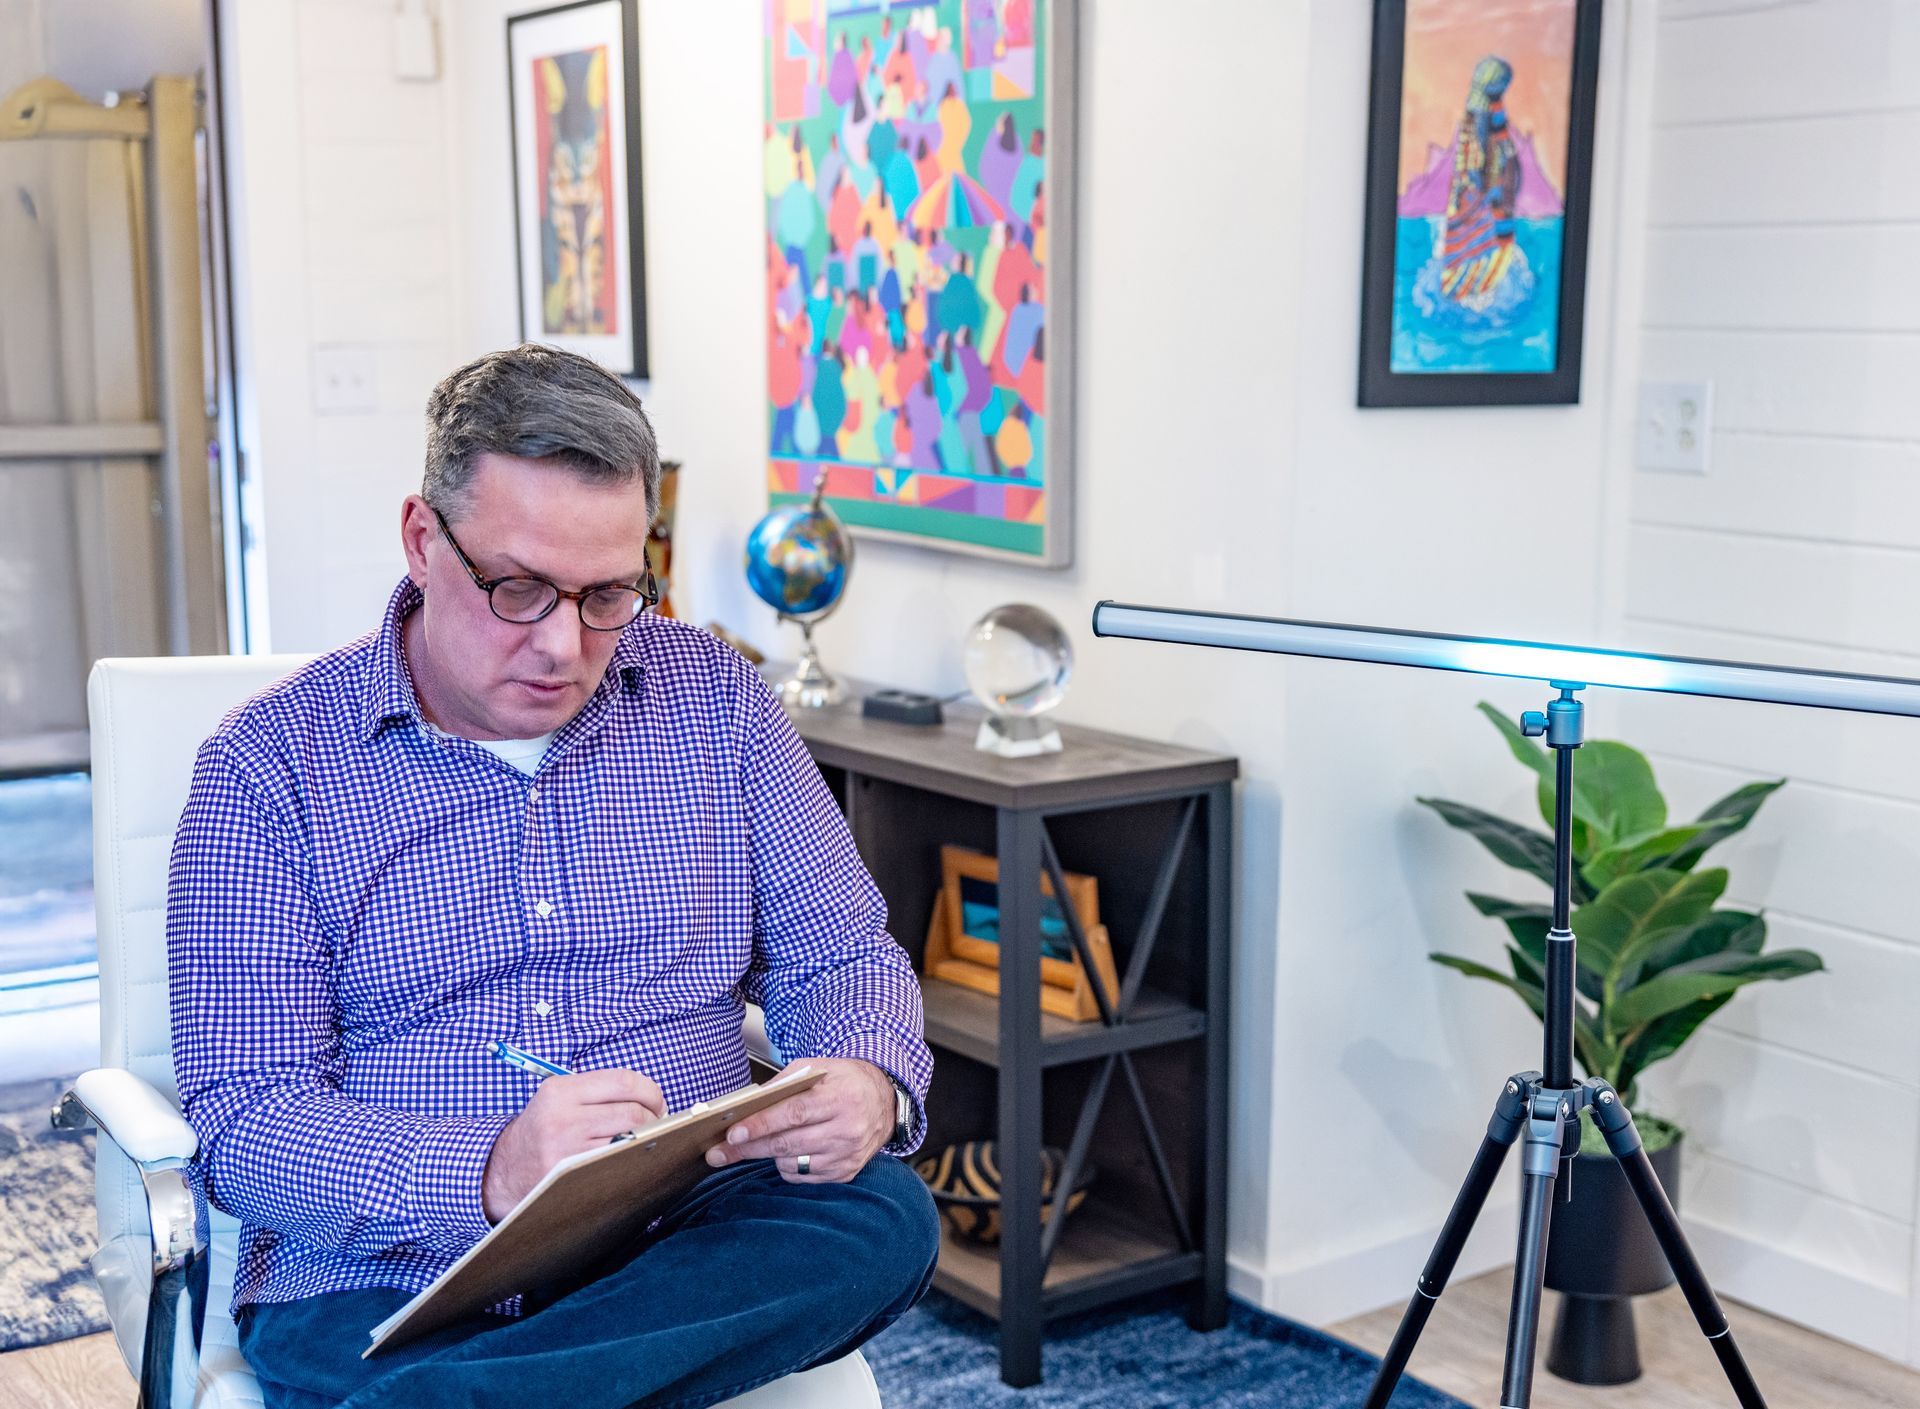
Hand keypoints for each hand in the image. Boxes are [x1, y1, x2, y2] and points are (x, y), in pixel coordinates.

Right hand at [482, 1068, 665, 1221]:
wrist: (504, 1169)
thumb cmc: (543, 1129)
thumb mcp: (559, 1099)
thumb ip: (599, 1091)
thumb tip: (651, 1098)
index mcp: (561, 1090)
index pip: (624, 1081)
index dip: (651, 1092)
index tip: (658, 1103)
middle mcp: (561, 1117)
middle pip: (632, 1113)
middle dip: (654, 1120)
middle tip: (657, 1126)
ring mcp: (564, 1149)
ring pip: (628, 1140)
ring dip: (646, 1141)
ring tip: (645, 1141)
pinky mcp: (568, 1175)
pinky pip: (615, 1164)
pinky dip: (630, 1160)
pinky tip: (631, 1158)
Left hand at [705, 1057, 893, 1183]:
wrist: (884, 1101)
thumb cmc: (846, 1081)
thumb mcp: (818, 1068)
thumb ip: (784, 1083)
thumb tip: (748, 1105)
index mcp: (840, 1098)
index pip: (793, 1114)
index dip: (761, 1125)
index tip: (733, 1133)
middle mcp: (846, 1130)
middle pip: (787, 1144)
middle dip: (747, 1149)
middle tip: (718, 1152)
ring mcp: (846, 1155)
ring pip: (792, 1164)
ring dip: (768, 1155)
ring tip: (760, 1143)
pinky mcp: (845, 1173)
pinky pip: (803, 1177)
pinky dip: (787, 1166)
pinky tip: (787, 1152)